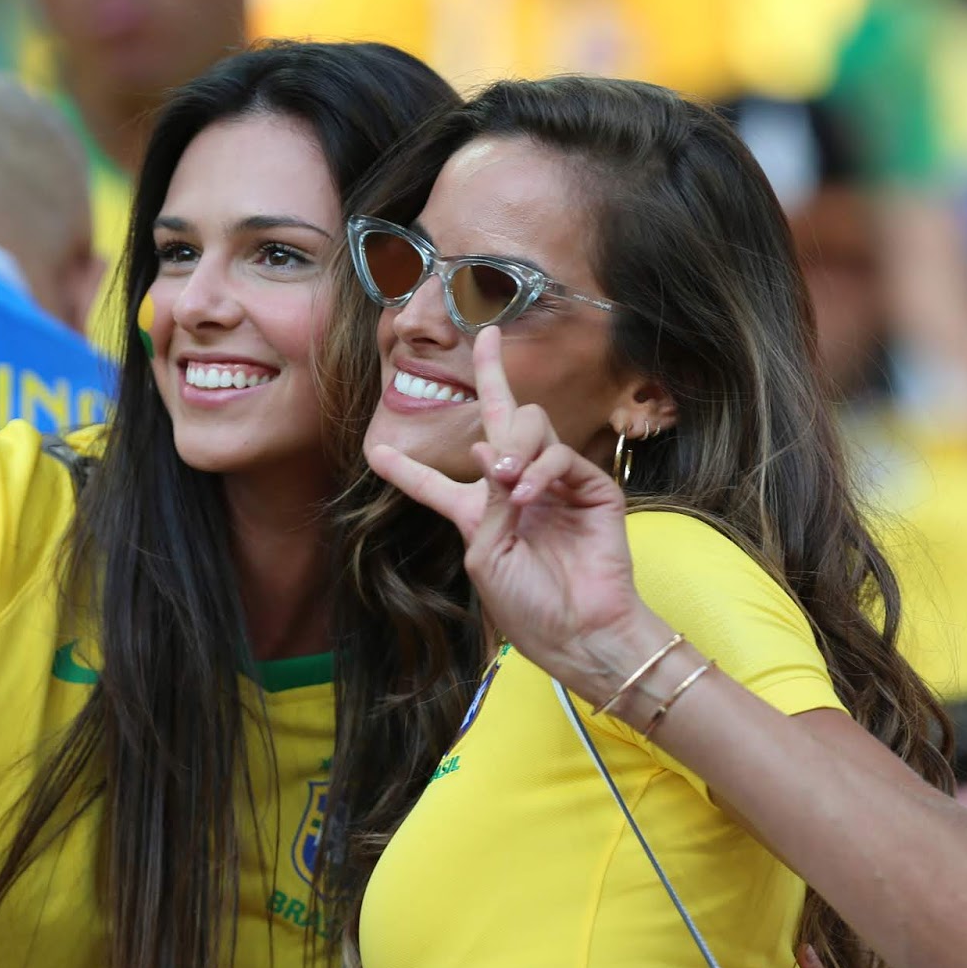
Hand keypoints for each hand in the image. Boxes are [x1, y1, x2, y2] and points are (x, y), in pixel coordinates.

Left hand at [366, 327, 648, 705]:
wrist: (578, 631)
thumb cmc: (528, 605)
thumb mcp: (484, 554)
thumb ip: (481, 500)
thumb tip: (485, 448)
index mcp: (478, 513)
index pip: (435, 483)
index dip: (405, 469)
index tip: (374, 452)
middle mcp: (514, 488)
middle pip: (500, 419)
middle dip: (491, 373)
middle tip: (487, 336)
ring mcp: (555, 484)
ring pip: (531, 425)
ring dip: (514, 445)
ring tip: (506, 483)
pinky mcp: (592, 488)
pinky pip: (561, 456)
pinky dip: (541, 469)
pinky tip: (526, 496)